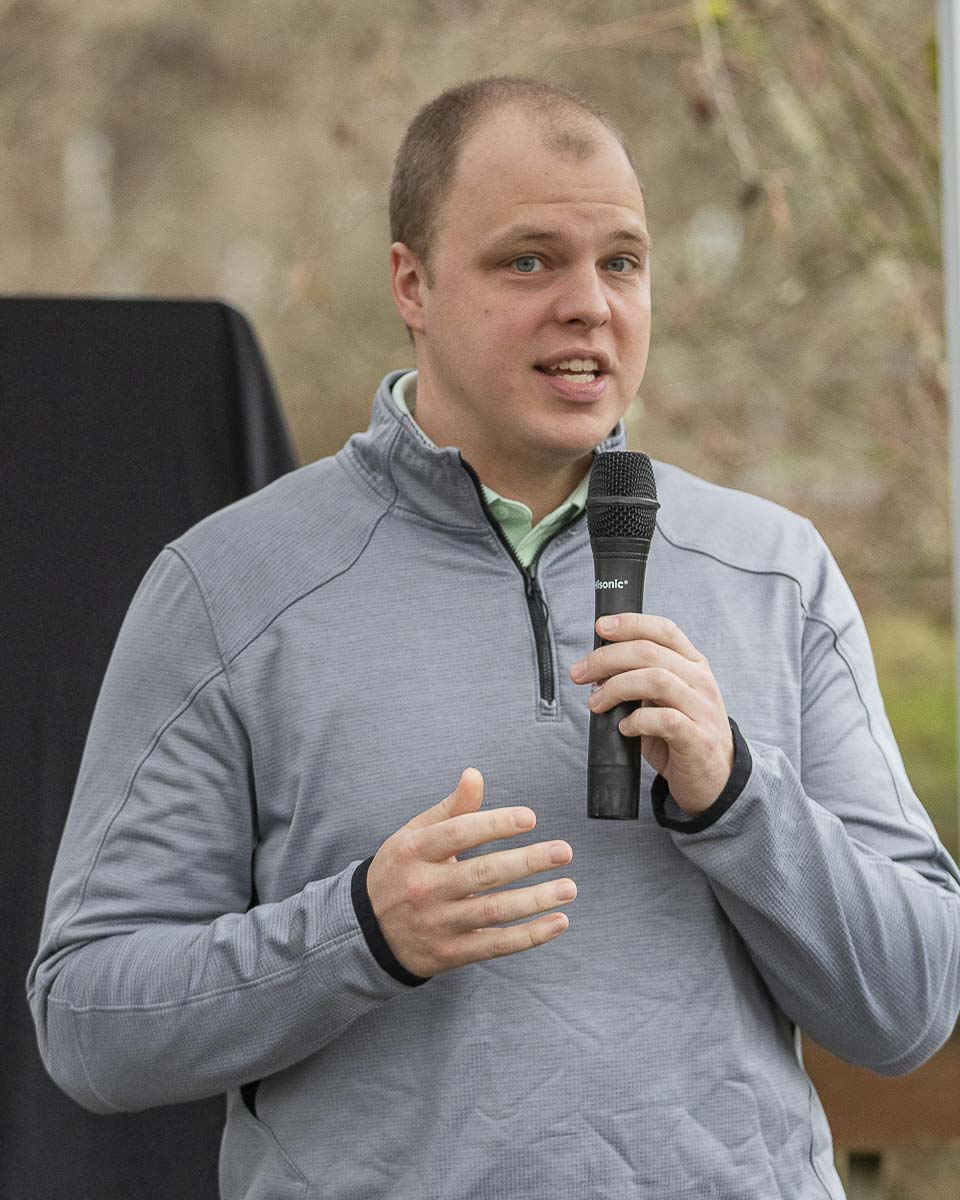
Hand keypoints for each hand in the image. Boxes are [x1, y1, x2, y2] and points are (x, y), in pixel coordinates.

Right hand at [365, 768, 575, 977]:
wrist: (367, 930)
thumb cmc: (401, 871)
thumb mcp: (414, 835)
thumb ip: (451, 808)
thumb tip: (475, 775)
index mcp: (415, 852)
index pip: (459, 834)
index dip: (495, 824)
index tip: (530, 818)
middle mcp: (425, 888)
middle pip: (483, 873)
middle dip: (528, 861)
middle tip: (563, 851)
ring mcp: (438, 924)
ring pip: (494, 911)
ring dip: (536, 900)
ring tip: (568, 888)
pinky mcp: (450, 953)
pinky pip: (496, 945)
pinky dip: (530, 936)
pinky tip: (558, 922)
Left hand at [570, 614, 733, 814]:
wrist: (714, 777)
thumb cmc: (681, 733)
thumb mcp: (664, 698)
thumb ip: (640, 679)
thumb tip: (597, 669)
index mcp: (693, 664)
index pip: (664, 630)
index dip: (630, 623)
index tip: (601, 627)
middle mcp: (701, 681)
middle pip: (649, 652)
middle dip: (606, 659)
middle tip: (580, 673)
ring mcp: (702, 709)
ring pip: (656, 680)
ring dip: (617, 687)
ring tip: (596, 702)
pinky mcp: (698, 739)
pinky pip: (664, 720)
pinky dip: (637, 720)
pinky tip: (624, 728)